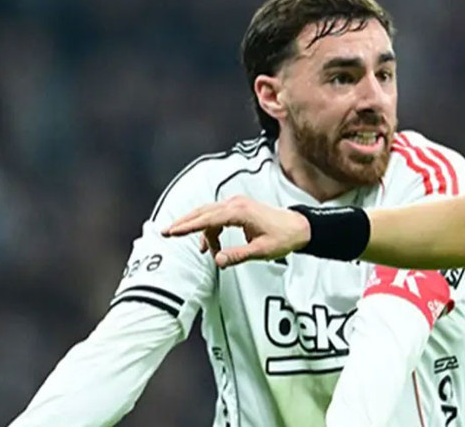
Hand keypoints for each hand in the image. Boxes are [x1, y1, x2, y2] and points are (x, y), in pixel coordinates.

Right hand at [162, 196, 310, 267]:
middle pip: (203, 212)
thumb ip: (238, 256)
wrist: (299, 227)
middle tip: (166, 233)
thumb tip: (217, 260)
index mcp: (240, 212)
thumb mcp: (261, 251)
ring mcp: (237, 205)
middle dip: (184, 223)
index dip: (188, 226)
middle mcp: (236, 204)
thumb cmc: (283, 237)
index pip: (207, 218)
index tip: (171, 232)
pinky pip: (217, 218)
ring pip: (208, 215)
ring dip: (200, 231)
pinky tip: (210, 247)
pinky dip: (211, 231)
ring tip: (203, 252)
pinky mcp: (239, 209)